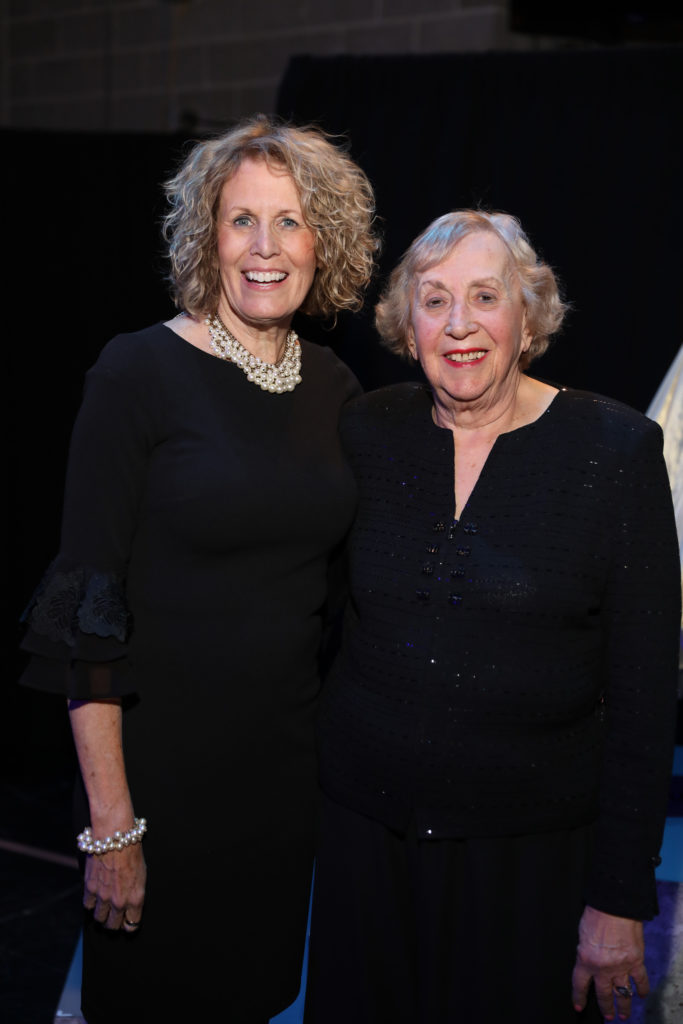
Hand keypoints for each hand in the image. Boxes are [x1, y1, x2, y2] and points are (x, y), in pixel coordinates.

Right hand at [83, 842, 145, 931]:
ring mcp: (103, 897)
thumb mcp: (142, 874)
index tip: (127, 920)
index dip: (129, 924)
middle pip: (113, 925)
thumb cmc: (132, 851)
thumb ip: (134, 892)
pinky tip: (95, 897)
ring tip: (103, 908)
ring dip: (101, 915)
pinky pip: (88, 905)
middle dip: (114, 923)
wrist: (115, 837)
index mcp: (136, 898)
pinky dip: (91, 903)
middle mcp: (119, 901)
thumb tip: (129, 903)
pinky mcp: (90, 889)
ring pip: (99, 918)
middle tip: (114, 917)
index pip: (132, 925)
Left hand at [572, 906, 648, 1020]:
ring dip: (623, 1006)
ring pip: (622, 993)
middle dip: (605, 1008)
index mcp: (585, 960)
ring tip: (623, 1014)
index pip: (580, 985)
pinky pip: (640, 980)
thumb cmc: (596, 914)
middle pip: (604, 994)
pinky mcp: (636, 961)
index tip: (579, 1006)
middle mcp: (603, 968)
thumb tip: (589, 959)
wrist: (614, 905)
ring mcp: (621, 966)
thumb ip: (586, 951)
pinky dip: (642, 989)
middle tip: (608, 1016)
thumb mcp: (582, 935)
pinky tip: (641, 994)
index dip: (579, 997)